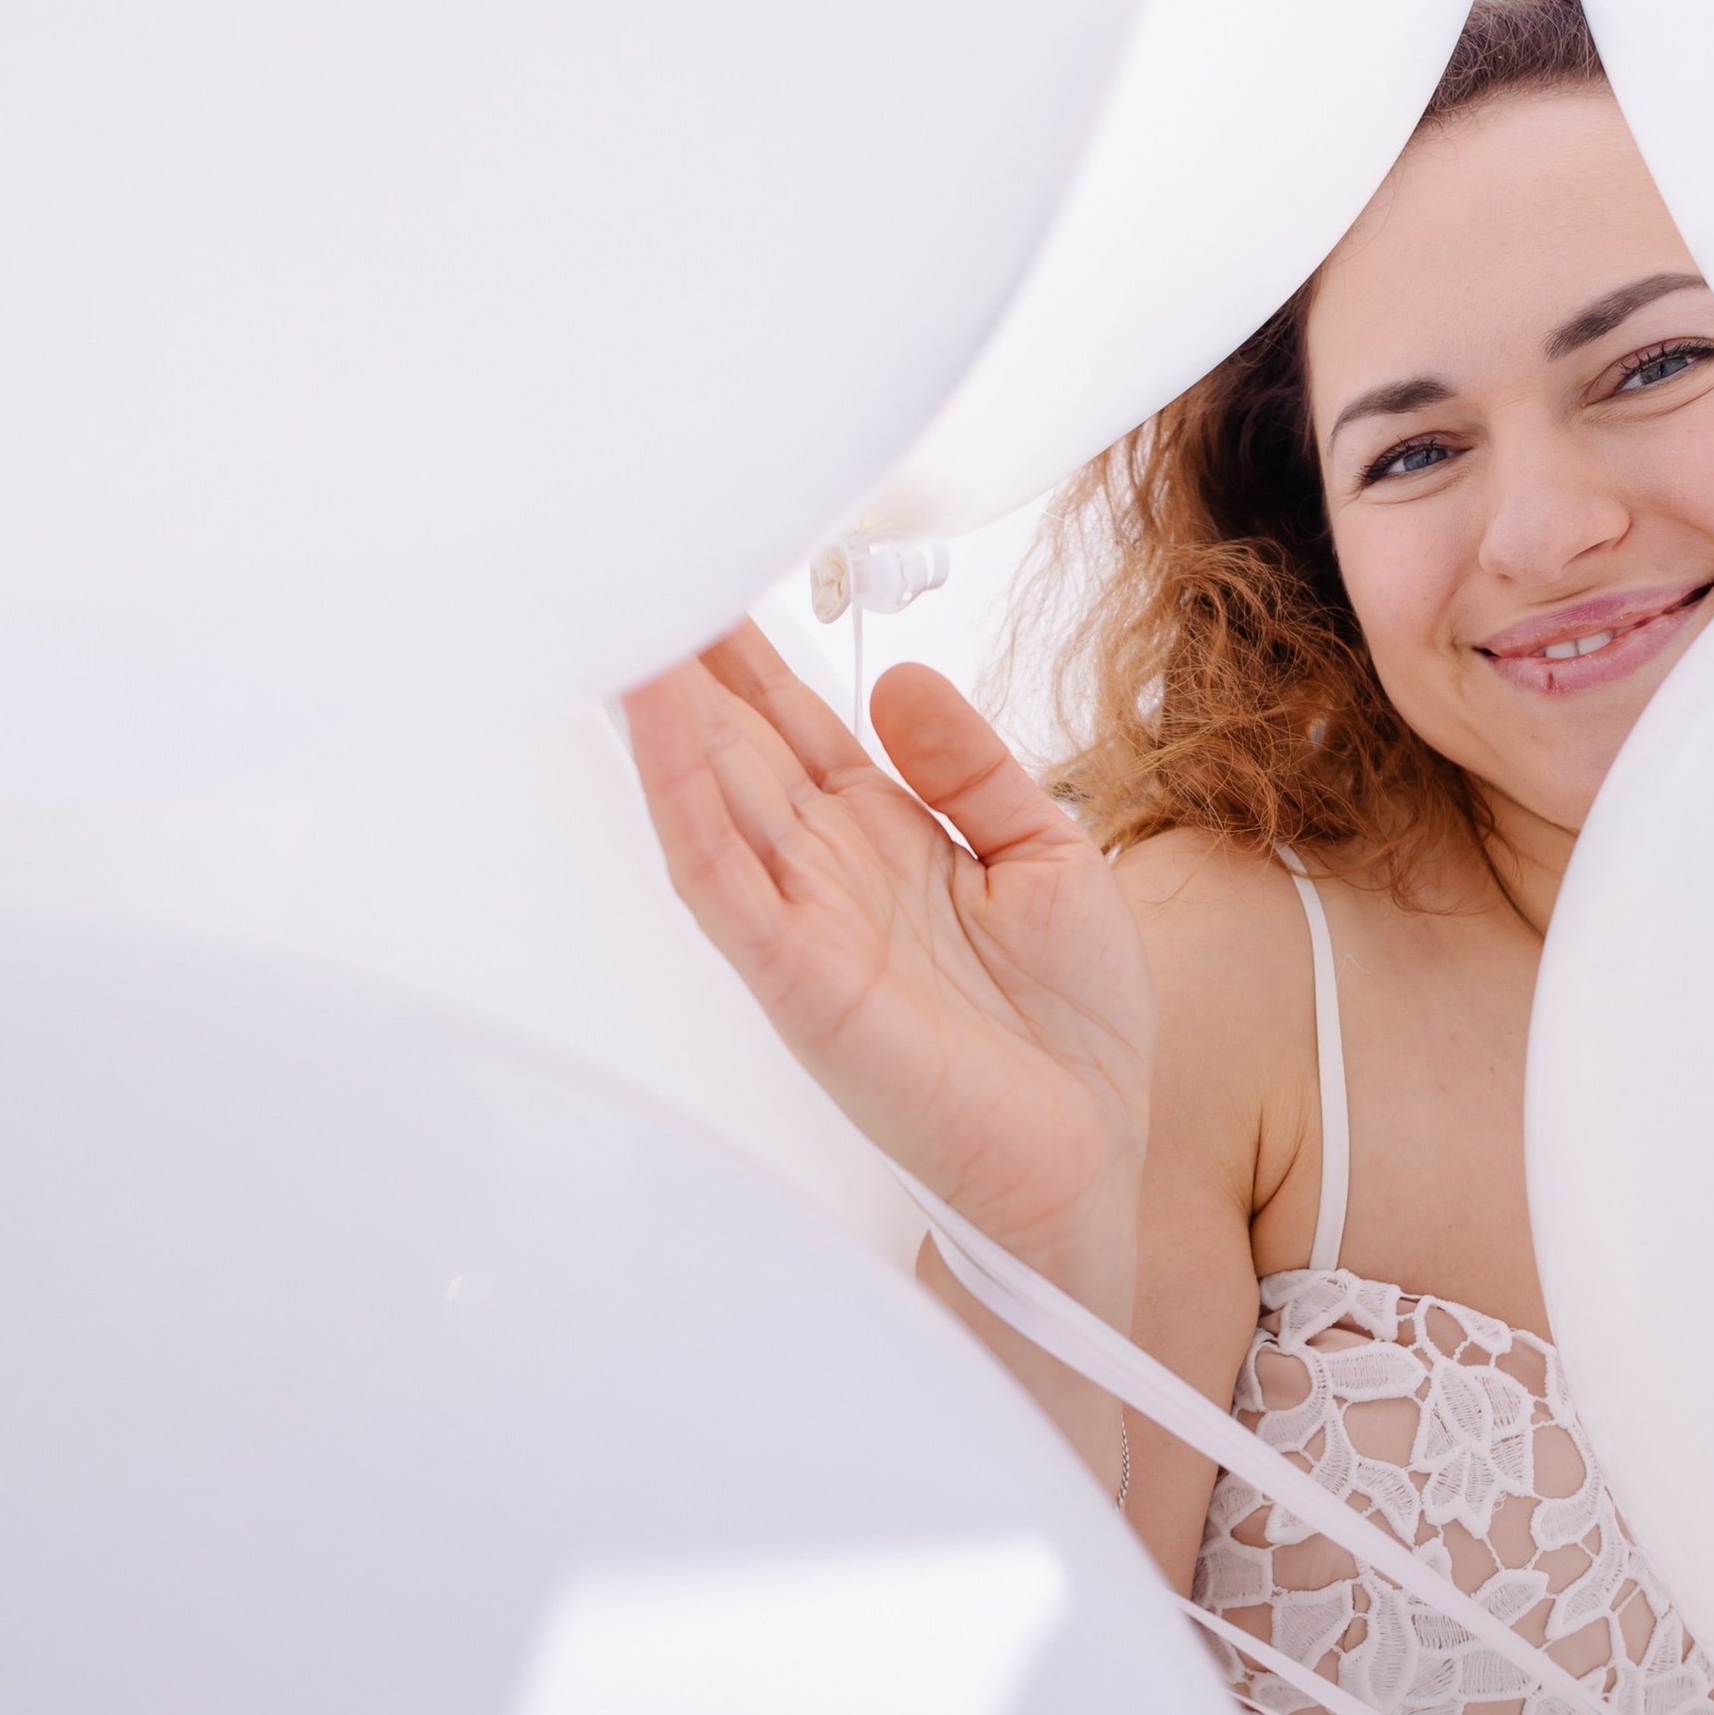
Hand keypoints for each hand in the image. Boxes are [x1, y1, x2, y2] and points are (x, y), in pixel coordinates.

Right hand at [624, 629, 1149, 1313]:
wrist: (1092, 1155)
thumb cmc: (1072, 1031)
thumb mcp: (1049, 854)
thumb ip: (974, 766)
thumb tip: (897, 678)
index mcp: (884, 838)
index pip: (796, 724)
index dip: (751, 652)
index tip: (709, 562)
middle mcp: (828, 872)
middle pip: (737, 743)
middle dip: (687, 657)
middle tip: (632, 559)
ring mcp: (802, 924)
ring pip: (710, 793)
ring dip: (660, 709)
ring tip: (621, 616)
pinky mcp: (796, 980)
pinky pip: (721, 879)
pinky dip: (681, 798)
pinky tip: (654, 726)